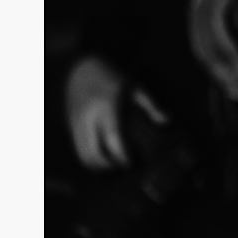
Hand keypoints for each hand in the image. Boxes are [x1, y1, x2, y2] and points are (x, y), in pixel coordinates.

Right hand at [65, 56, 167, 170]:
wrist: (81, 69)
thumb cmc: (112, 78)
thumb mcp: (135, 87)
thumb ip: (151, 105)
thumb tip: (167, 122)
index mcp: (107, 106)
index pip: (112, 137)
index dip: (121, 155)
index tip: (131, 163)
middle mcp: (89, 118)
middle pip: (93, 153)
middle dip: (109, 166)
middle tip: (124, 167)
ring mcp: (76, 124)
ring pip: (83, 156)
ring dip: (98, 166)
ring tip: (115, 165)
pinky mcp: (70, 128)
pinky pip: (78, 151)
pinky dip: (90, 159)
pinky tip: (104, 158)